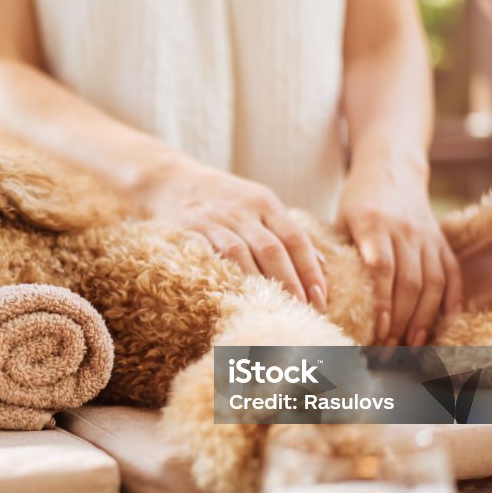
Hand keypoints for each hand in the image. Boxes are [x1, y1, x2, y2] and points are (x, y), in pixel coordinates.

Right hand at [139, 158, 327, 309]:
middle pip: (271, 249)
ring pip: (240, 254)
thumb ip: (287, 232)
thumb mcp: (259, 204)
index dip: (310, 270)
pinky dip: (221, 275)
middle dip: (290, 283)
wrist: (169, 180)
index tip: (320, 298)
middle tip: (302, 312)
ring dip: (258, 285)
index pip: (295, 239)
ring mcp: (213, 221)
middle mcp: (241, 210)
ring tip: (272, 310)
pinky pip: (206, 256)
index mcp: (264, 203)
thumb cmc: (222, 198)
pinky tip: (233, 296)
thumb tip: (322, 265)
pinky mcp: (186, 231)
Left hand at [338, 152, 461, 345]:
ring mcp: (427, 236)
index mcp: (374, 225)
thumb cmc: (358, 200)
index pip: (382, 270)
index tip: (378, 331)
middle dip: (402, 321)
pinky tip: (446, 321)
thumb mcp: (340, 219)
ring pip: (433, 283)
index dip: (383, 303)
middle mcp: (405, 231)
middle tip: (390, 350)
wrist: (391, 168)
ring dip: (424, 318)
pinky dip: (452, 298)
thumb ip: (334, 252)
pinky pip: (452, 272)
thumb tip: (320, 295)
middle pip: (410, 283)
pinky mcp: (441, 240)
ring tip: (414, 345)